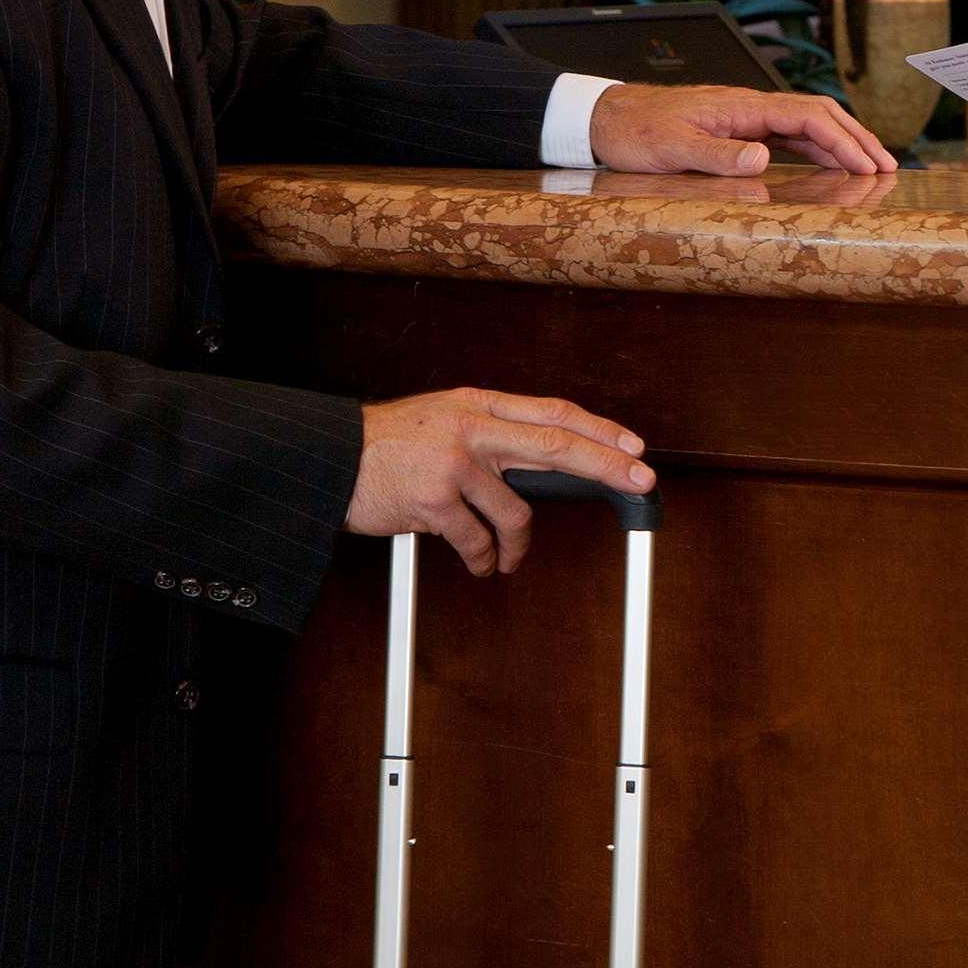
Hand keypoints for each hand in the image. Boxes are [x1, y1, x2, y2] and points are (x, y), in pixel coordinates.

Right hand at [346, 387, 654, 576]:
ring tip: (505, 559)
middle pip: (558, 446)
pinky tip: (478, 563)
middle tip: (640, 483)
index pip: (554, 412)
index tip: (633, 446)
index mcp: (478, 404)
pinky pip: (477, 541)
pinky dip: (482, 560)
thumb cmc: (386, 445)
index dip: (600, 429)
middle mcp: (472, 428)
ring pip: (516, 512)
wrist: (327, 457)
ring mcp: (454, 463)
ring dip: (517, 547)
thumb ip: (488, 433)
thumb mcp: (442, 418)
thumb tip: (541, 464)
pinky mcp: (434, 501)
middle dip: (608, 466)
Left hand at [588, 83, 895, 176]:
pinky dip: (817, 147)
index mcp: (742, 106)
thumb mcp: (673, 148)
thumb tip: (762, 160)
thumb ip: (718, 155)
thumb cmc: (636, 131)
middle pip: (819, 114)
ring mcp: (746, 116)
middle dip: (856, 138)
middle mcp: (750, 106)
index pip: (807, 117)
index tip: (868, 167)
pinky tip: (829, 164)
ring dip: (842, 142)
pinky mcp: (738, 128)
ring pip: (808, 123)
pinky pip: (788, 135)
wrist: (607, 117)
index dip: (843, 141)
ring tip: (871, 166)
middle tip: (888, 166)